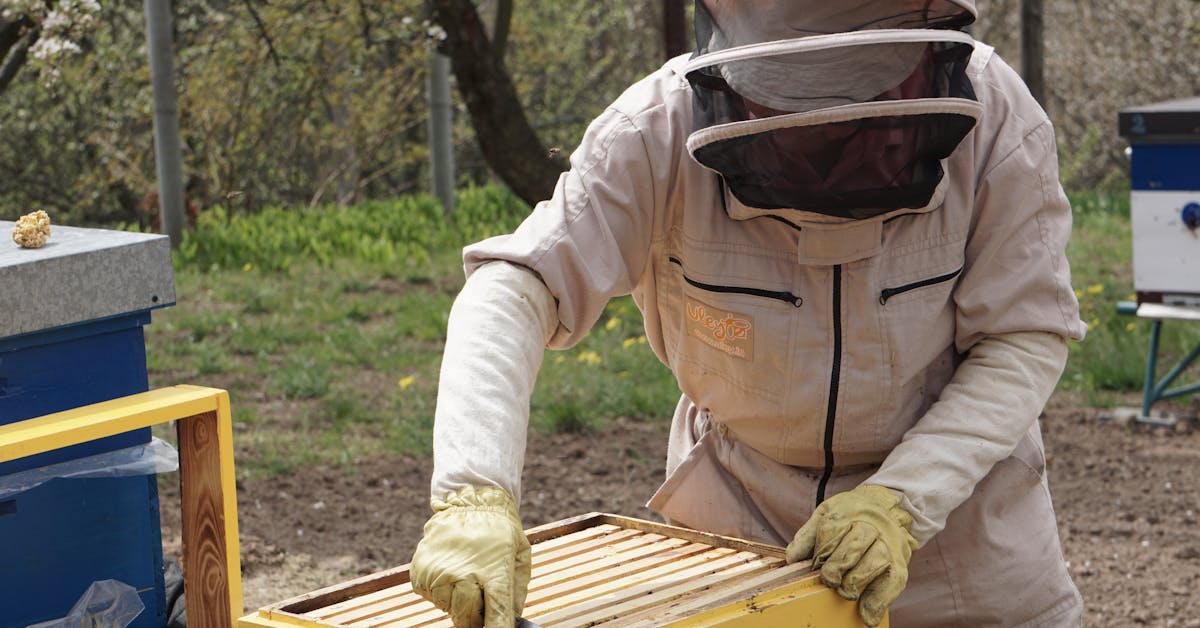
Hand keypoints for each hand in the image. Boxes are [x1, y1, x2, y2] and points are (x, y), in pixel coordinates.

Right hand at [410, 486, 531, 627]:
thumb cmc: (500, 533)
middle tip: (481, 598)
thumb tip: (509, 622)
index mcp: (494, 574)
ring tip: (466, 573)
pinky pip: (432, 596)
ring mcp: (438, 576)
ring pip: (448, 608)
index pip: (496, 616)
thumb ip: (515, 595)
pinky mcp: (420, 574)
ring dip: (458, 600)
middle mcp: (463, 577)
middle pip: (467, 619)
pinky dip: (442, 589)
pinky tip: (452, 568)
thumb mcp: (519, 559)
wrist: (471, 502)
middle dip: (476, 616)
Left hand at [785, 485, 916, 626]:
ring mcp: (889, 543)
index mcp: (849, 511)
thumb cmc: (850, 514)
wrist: (887, 507)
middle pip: (855, 545)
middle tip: (829, 580)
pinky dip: (880, 600)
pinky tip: (867, 615)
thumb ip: (807, 535)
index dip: (821, 551)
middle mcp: (871, 525)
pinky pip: (893, 581)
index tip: (813, 566)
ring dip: (857, 581)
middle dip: (838, 565)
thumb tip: (792, 559)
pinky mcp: (900, 562)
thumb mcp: (825, 514)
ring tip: (845, 593)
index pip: (832, 530)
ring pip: (875, 561)